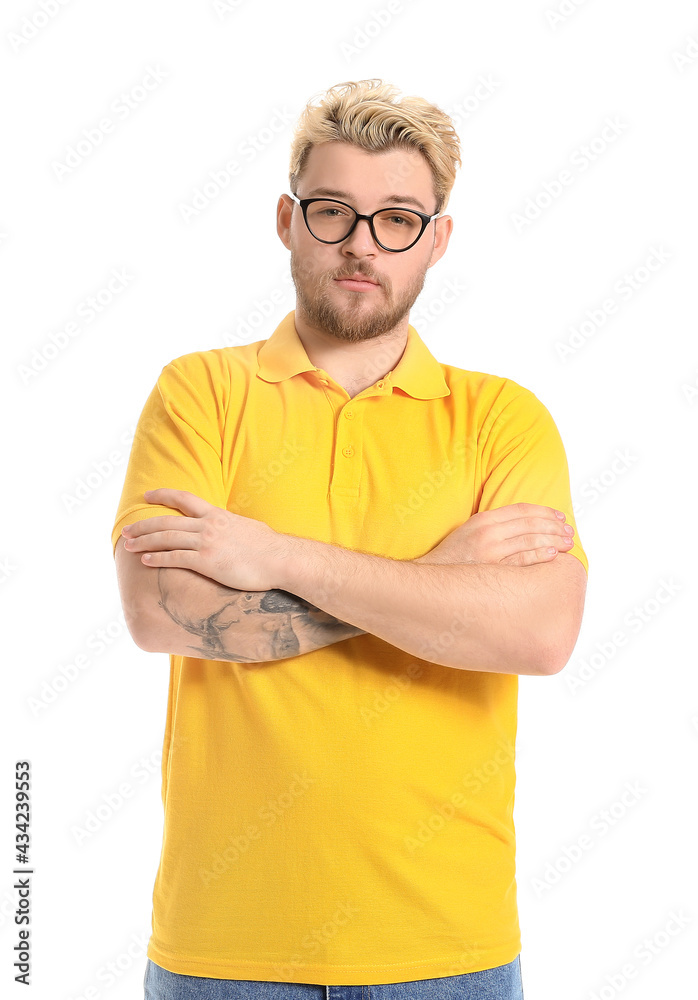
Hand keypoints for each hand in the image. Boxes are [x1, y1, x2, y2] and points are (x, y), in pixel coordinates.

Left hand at [120, 488, 286, 590]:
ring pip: (166, 538)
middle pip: (167, 520)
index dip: (163, 495)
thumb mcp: (248, 527)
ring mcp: (207, 543)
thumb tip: (230, 526)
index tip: (148, 495)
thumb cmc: (270, 547)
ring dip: (144, 542)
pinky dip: (157, 558)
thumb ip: (232, 525)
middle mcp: (209, 525)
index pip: (184, 498)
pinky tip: (145, 561)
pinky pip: (176, 558)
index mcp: (218, 515)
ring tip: (128, 546)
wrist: (281, 559)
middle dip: (144, 525)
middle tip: (127, 531)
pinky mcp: (207, 562)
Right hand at [413, 502, 574, 566]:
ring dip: (553, 540)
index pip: (522, 510)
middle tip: (568, 532)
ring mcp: (489, 552)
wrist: (430, 579)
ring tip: (567, 543)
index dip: (544, 512)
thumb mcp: (470, 532)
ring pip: (530, 540)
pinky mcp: (491, 570)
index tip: (559, 517)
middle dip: (554, 526)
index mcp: (482, 520)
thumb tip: (527, 526)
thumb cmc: (454, 558)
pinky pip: (521, 561)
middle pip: (530, 524)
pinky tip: (553, 555)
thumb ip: (495, 526)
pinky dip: (539, 555)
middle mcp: (487, 532)